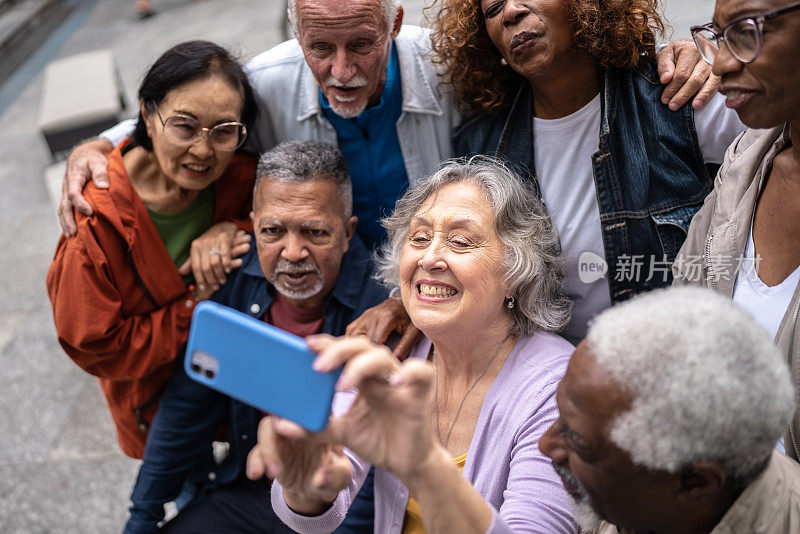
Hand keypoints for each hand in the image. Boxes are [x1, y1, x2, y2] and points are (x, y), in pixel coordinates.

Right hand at [59, 138, 113, 236]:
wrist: (84, 155)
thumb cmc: (93, 158)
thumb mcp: (98, 161)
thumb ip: (101, 172)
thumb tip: (103, 186)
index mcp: (74, 178)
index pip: (74, 193)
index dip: (80, 204)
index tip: (90, 212)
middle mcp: (67, 187)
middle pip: (64, 205)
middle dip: (68, 220)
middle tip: (74, 232)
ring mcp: (67, 192)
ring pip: (63, 209)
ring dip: (66, 223)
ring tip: (71, 236)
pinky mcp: (70, 197)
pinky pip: (66, 209)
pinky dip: (67, 220)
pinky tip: (72, 231)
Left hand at [179, 223, 250, 292]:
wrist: (223, 225)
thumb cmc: (210, 240)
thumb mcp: (199, 249)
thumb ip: (191, 261)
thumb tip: (181, 272)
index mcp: (195, 247)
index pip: (195, 267)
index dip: (199, 279)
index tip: (203, 288)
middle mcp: (203, 243)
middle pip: (205, 267)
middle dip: (211, 279)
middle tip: (215, 287)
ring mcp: (214, 240)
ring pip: (215, 262)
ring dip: (219, 274)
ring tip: (222, 281)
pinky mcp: (225, 238)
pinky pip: (225, 254)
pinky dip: (227, 264)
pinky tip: (228, 270)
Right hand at [246, 415, 352, 515]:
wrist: (317, 487)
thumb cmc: (334, 473)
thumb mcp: (342, 475)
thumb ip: (335, 475)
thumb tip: (319, 481)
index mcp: (320, 423)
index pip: (311, 409)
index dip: (302, 416)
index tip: (295, 431)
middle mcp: (299, 425)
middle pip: (284, 414)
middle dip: (278, 428)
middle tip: (279, 449)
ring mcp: (283, 436)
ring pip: (267, 430)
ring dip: (267, 449)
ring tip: (274, 473)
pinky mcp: (270, 450)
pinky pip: (257, 450)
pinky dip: (255, 461)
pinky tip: (256, 474)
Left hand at [310, 335, 436, 483]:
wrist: (404, 464)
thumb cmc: (376, 441)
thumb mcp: (340, 434)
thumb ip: (314, 428)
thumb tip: (280, 425)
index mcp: (362, 378)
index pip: (344, 352)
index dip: (328, 345)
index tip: (306, 345)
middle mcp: (380, 374)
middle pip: (361, 346)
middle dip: (338, 351)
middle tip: (317, 367)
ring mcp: (400, 381)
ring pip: (382, 356)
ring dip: (360, 366)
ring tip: (342, 385)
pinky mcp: (419, 395)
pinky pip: (421, 372)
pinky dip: (409, 372)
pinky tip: (395, 380)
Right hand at [345, 297, 421, 359]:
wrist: (408, 299)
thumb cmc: (413, 317)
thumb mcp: (413, 332)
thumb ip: (404, 348)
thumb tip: (394, 364)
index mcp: (386, 317)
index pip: (374, 342)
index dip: (376, 356)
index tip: (381, 366)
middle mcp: (372, 315)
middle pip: (361, 340)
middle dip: (365, 353)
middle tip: (371, 364)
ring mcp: (366, 314)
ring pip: (351, 335)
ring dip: (356, 347)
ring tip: (364, 357)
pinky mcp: (364, 316)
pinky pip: (351, 329)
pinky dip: (352, 340)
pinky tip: (360, 349)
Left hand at [656, 39, 719, 110]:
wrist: (690, 47)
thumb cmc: (677, 53)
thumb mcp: (666, 54)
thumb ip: (664, 65)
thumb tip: (665, 79)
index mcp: (691, 49)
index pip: (682, 73)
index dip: (673, 88)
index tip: (665, 99)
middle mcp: (706, 55)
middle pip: (696, 79)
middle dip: (684, 95)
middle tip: (673, 106)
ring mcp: (716, 63)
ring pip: (711, 82)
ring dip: (703, 96)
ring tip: (695, 106)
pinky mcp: (722, 71)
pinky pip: (719, 84)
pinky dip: (713, 93)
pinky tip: (706, 102)